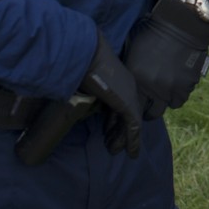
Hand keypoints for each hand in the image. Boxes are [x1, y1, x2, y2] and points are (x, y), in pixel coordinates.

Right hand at [80, 34, 142, 157]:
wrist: (86, 55)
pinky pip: (134, 127)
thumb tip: (75, 101)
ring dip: (123, 139)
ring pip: (131, 124)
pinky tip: (132, 153)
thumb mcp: (84, 80)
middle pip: (126, 115)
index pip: (120, 104)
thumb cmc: (80, 63)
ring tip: (114, 151)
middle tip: (111, 146)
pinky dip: (133, 141)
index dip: (114, 121)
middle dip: (118, 132)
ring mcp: (130, 96)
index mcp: (120, 80)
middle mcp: (128, 88)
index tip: (106, 132)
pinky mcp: (127, 104)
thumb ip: (85, 91)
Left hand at [123, 0, 208, 118]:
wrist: (182, 23)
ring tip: (166, 88)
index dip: (134, 108)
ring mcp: (172, 88)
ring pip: (168, 105)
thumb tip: (122, 80)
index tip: (135, 106)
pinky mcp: (187, 85)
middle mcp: (153, 88)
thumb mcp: (133, 47)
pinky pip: (181, 98)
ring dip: (166, 99)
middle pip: (152, 113)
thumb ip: (129, 68)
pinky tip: (177, 83)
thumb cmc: (154, 31)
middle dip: (150, 110)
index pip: (132, 106)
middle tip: (150, 103)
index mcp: (136, 79)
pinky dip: (179, 93)